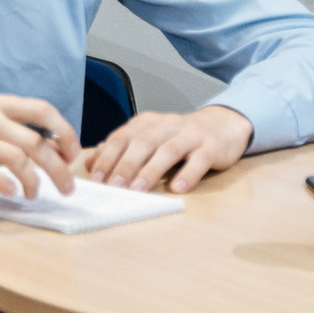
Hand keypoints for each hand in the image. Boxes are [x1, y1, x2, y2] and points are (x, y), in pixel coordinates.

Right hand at [0, 94, 80, 198]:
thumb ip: (28, 137)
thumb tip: (63, 152)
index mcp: (3, 105)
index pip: (42, 110)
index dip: (64, 132)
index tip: (72, 154)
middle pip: (34, 142)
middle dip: (57, 168)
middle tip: (67, 188)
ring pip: (15, 158)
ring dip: (32, 181)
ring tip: (33, 193)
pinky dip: (3, 183)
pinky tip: (11, 192)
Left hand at [82, 104, 251, 193]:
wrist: (223, 124)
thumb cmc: (179, 137)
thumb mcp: (149, 138)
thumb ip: (122, 149)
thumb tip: (90, 164)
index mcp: (147, 123)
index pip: (122, 137)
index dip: (107, 157)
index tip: (95, 178)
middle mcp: (167, 125)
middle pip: (142, 143)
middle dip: (125, 165)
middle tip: (113, 187)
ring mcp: (190, 134)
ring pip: (167, 151)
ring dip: (151, 171)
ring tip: (138, 190)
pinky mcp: (212, 146)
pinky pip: (199, 160)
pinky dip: (188, 174)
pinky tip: (177, 188)